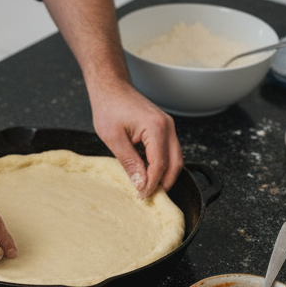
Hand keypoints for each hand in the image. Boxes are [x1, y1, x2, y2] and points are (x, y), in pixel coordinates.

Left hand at [89, 79, 183, 196]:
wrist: (112, 89)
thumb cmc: (109, 108)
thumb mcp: (114, 139)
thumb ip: (129, 162)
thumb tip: (140, 183)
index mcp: (156, 128)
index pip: (159, 165)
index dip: (152, 184)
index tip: (141, 197)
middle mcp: (168, 126)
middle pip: (175, 163)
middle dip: (165, 183)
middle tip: (149, 197)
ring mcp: (168, 127)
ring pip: (175, 158)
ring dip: (165, 176)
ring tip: (149, 189)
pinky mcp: (163, 129)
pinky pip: (168, 151)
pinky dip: (162, 165)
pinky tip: (149, 175)